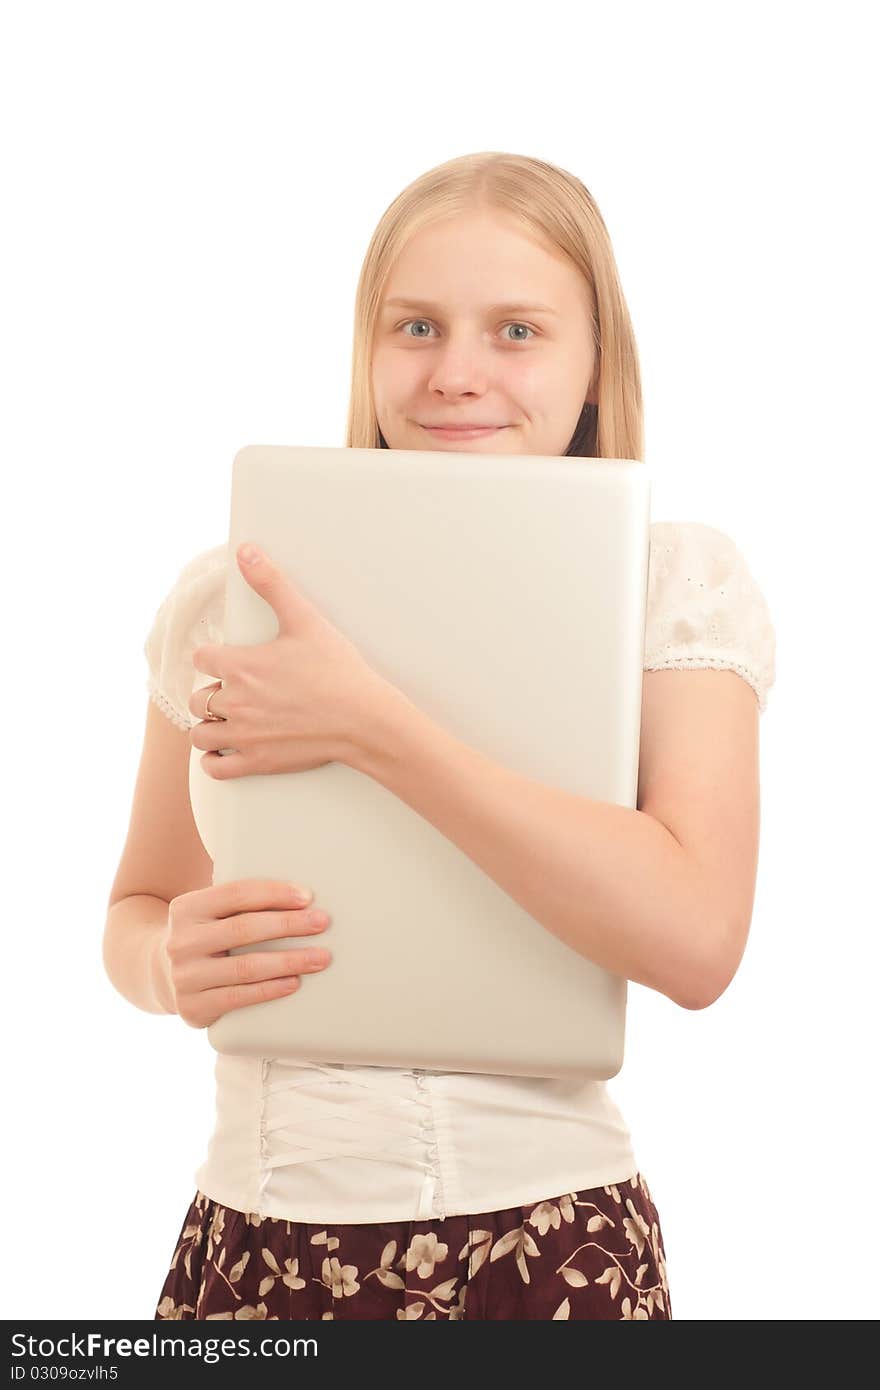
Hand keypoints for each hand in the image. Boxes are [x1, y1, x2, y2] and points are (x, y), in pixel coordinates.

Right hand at [163, 879, 332, 1028]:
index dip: (273, 893)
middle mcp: (181, 941)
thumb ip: (239, 902)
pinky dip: (270, 990)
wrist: (160, 974)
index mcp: (186, 908)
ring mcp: (184, 977)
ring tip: (320, 957)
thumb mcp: (208, 912)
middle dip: (289, 925)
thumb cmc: (204, 935)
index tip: (306, 897)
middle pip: (244, 929)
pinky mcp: (192, 1007)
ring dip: (289, 961)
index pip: (235, 894)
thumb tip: (301, 896)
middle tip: (322, 923)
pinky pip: (239, 998)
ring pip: (246, 967)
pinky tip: (294, 983)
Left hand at [189, 541, 396, 777]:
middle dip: (214, 692)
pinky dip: (214, 759)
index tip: (233, 660)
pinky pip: (214, 767)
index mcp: (240, 665)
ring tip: (231, 719)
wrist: (364, 718)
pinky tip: (226, 748)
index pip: (202, 658)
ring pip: (200, 732)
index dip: (215, 657)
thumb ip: (271, 583)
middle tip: (240, 691)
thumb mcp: (305, 619)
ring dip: (210, 725)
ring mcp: (243, 734)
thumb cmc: (337, 669)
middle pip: (198, 697)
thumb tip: (245, 550)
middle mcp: (234, 701)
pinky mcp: (256, 761)